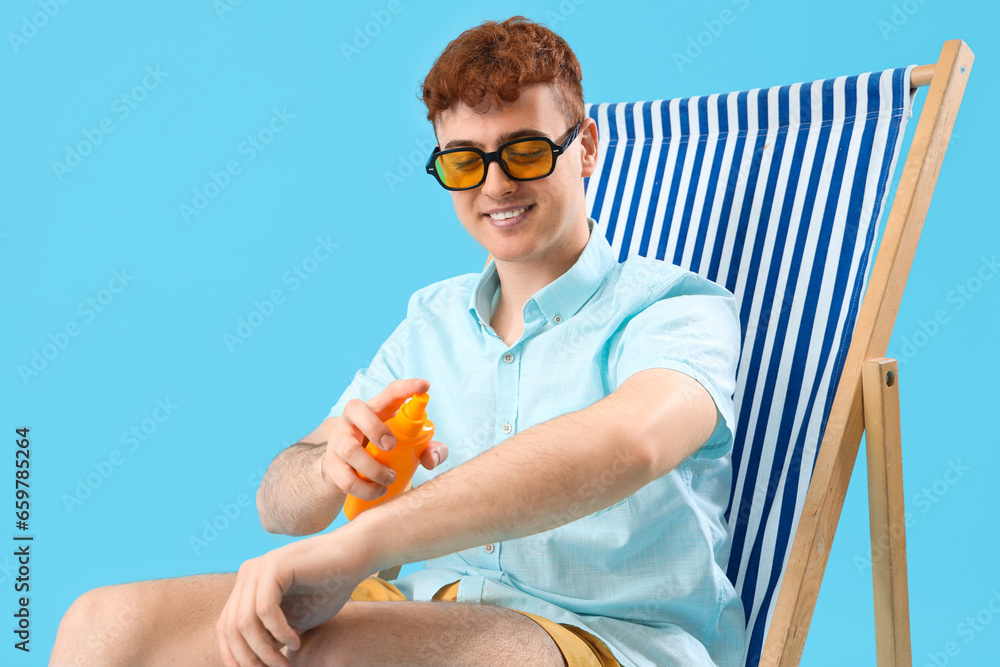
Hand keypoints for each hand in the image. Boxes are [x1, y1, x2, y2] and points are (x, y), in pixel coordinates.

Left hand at [215, 527, 373, 666]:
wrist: (355, 556)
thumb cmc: (329, 588)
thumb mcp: (294, 621)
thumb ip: (270, 637)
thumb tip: (251, 665)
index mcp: (247, 585)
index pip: (226, 627)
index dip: (235, 656)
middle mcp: (247, 574)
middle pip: (230, 627)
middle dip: (249, 657)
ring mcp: (258, 568)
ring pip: (245, 622)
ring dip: (264, 650)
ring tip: (284, 663)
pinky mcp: (273, 566)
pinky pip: (264, 609)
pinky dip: (278, 632)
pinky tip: (295, 641)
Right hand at [322, 378, 447, 500]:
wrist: (348, 474)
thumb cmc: (385, 453)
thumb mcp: (409, 448)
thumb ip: (430, 450)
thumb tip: (431, 458)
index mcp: (378, 409)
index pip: (391, 391)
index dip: (408, 387)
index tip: (425, 386)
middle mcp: (354, 419)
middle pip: (356, 409)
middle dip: (375, 428)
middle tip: (391, 446)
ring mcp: (338, 441)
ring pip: (350, 450)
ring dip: (374, 468)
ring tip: (390, 478)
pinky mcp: (331, 466)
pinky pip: (345, 478)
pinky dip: (365, 489)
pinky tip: (378, 491)